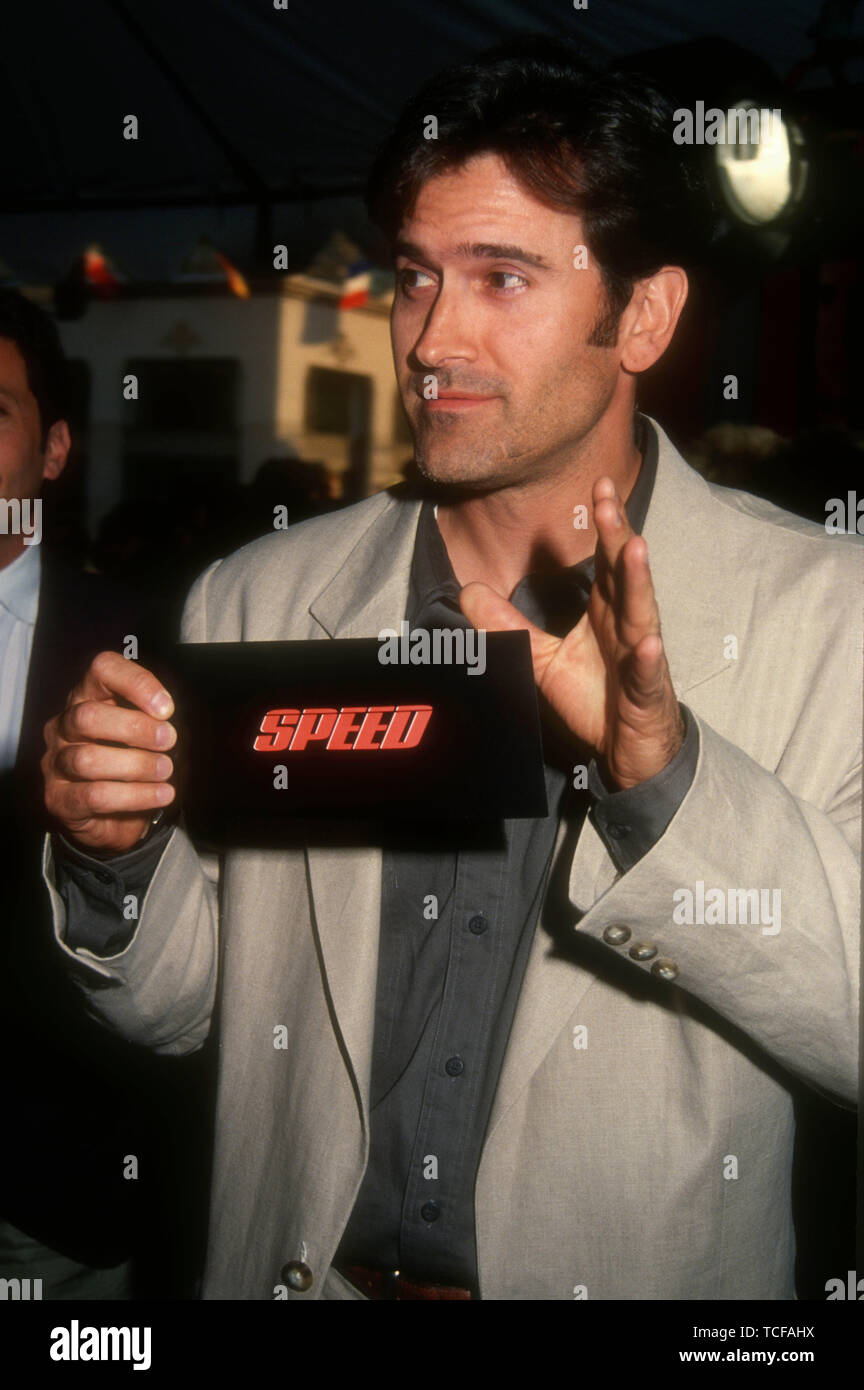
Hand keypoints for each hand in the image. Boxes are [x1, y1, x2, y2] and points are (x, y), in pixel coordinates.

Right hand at [42, 651, 176, 852]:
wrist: (109, 818)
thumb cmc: (129, 765)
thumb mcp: (145, 735)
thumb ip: (155, 720)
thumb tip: (172, 720)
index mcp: (87, 698)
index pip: (102, 670)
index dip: (135, 683)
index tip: (167, 708)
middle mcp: (64, 726)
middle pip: (88, 716)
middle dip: (135, 728)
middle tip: (169, 740)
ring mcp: (56, 763)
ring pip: (88, 759)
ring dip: (137, 765)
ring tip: (165, 770)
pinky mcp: (59, 799)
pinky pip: (95, 796)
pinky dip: (135, 796)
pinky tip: (160, 794)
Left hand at [459, 476, 683, 789]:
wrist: (626, 747)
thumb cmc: (595, 696)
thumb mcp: (540, 657)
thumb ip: (508, 623)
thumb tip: (468, 590)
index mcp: (607, 611)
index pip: (606, 560)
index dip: (604, 525)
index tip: (599, 485)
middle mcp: (627, 625)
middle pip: (624, 573)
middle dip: (618, 535)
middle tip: (609, 498)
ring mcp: (641, 656)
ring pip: (642, 613)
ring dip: (639, 581)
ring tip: (636, 547)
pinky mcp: (645, 691)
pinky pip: (646, 673)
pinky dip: (646, 658)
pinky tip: (647, 644)